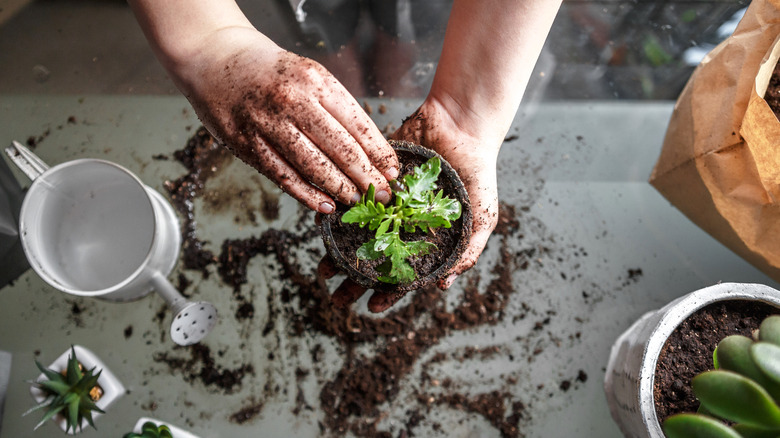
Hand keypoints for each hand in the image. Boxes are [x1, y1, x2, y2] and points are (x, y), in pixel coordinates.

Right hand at [173, 27, 398, 212]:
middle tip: (383, 195)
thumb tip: (367, 149)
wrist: (214, 57)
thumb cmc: (268, 69)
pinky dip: (307, 194)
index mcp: (316, 81)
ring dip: (340, 189)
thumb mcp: (308, 73)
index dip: (379, 153)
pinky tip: (325, 205)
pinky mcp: (246, 143)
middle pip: (340, 149)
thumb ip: (334, 107)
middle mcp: (293, 101)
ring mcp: (268, 124)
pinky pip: (283, 176)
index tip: (393, 171)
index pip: (358, 124)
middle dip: (367, 177)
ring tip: (357, 202)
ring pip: (313, 166)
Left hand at [320, 96, 499, 312]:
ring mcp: (385, 203)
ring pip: (356, 234)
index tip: (371, 308)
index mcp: (425, 238)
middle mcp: (401, 224)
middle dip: (354, 279)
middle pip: (374, 259)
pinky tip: (322, 226)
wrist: (462, 124)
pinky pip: (350, 199)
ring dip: (338, 252)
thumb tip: (443, 285)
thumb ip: (468, 251)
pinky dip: (335, 212)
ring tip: (322, 268)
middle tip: (335, 295)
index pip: (403, 273)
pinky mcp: (372, 179)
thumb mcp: (483, 216)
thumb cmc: (478, 171)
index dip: (388, 293)